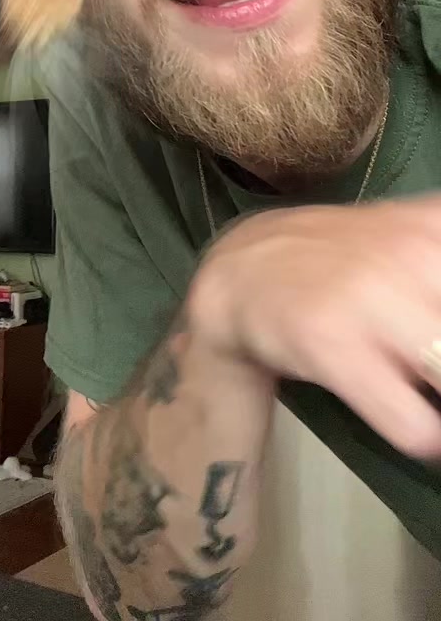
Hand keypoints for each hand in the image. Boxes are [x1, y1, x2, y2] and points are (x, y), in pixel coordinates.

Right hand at [190, 197, 440, 457]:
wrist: (244, 270)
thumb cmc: (347, 260)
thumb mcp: (416, 237)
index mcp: (436, 228)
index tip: (437, 350)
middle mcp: (413, 253)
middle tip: (431, 370)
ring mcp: (372, 299)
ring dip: (440, 399)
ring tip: (426, 391)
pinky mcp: (335, 346)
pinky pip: (417, 427)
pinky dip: (426, 437)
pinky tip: (412, 416)